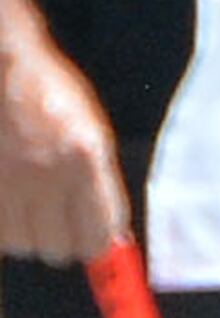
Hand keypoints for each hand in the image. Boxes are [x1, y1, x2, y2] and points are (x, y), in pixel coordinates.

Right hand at [0, 43, 127, 264]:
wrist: (4, 69)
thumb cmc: (51, 96)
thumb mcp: (90, 131)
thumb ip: (99, 183)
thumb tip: (110, 236)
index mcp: (84, 156)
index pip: (100, 230)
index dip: (102, 244)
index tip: (100, 243)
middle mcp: (45, 173)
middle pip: (59, 248)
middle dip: (65, 241)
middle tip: (62, 222)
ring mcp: (7, 181)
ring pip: (23, 245)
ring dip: (30, 234)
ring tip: (31, 203)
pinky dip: (5, 227)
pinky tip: (10, 201)